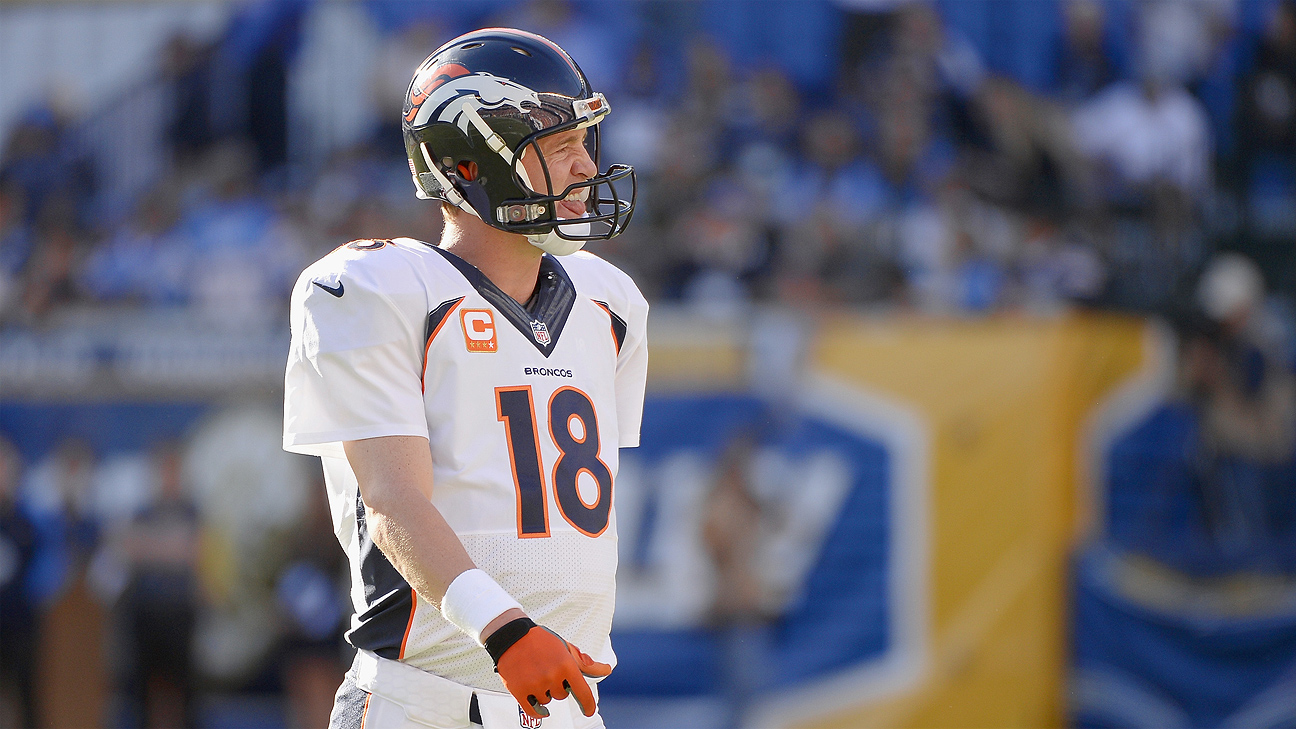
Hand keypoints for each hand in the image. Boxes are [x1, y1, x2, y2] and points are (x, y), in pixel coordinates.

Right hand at [485, 618, 610, 718]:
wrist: (512, 636)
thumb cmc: (541, 642)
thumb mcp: (566, 649)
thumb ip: (586, 664)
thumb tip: (607, 670)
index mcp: (566, 665)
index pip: (582, 692)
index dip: (588, 704)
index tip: (589, 710)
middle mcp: (552, 676)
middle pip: (562, 696)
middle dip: (557, 686)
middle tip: (547, 671)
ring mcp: (536, 684)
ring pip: (547, 702)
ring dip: (544, 693)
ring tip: (535, 675)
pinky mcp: (520, 691)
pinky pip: (533, 710)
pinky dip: (537, 710)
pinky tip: (538, 705)